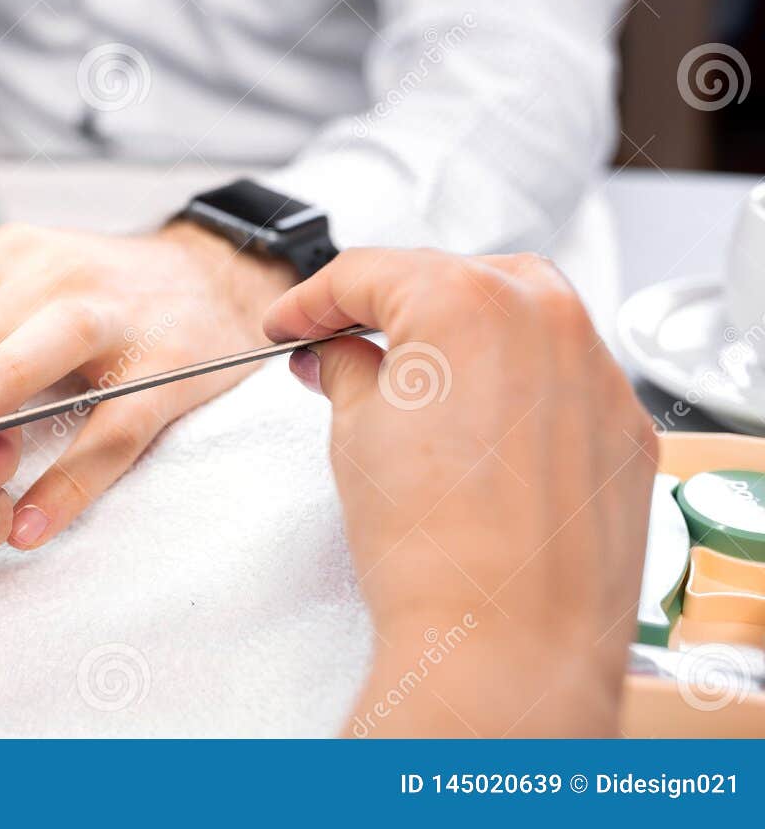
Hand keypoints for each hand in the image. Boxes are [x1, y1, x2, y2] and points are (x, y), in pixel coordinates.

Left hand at [0, 221, 295, 548]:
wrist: (218, 276)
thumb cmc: (100, 283)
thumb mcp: (16, 265)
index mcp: (7, 256)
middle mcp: (52, 277)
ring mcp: (112, 324)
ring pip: (37, 354)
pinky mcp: (163, 375)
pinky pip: (112, 432)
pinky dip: (72, 479)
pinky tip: (29, 525)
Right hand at [263, 249, 656, 736]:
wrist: (507, 645)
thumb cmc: (434, 549)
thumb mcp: (355, 435)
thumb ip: (347, 371)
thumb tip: (338, 357)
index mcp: (467, 301)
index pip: (370, 272)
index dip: (311, 298)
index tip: (291, 322)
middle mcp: (547, 320)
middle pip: (452, 279)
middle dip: (391, 305)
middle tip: (341, 343)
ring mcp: (598, 373)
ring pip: (521, 317)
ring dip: (463, 333)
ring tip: (415, 379)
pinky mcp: (626, 428)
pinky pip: (565, 377)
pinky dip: (518, 384)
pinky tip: (479, 427)